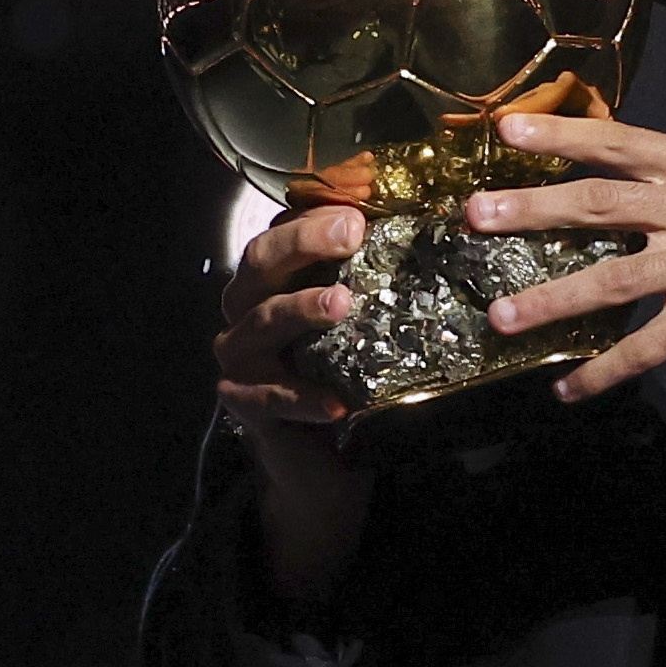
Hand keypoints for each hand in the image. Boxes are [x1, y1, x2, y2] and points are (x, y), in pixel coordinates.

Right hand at [214, 203, 373, 596]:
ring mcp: (240, 357)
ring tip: (343, 303)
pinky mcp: (244, 403)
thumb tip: (425, 222)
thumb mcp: (362, 318)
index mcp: (272, 278)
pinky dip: (303, 397)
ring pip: (263, 320)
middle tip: (351, 232)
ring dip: (302, 308)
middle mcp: (246, 309)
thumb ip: (372, 274)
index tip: (360, 206)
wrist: (323, 460)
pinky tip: (336, 402)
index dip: (315, 213)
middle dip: (303, 242)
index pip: (282, 231)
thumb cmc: (345, 372)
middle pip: (260, 262)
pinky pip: (270, 396)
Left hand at [462, 113, 665, 403]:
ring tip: (502, 315)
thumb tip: (609, 180)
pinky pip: (646, 346)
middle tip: (475, 216)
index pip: (619, 143)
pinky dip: (603, 371)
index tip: (505, 130)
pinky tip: (568, 387)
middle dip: (531, 209)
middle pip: (600, 202)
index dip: (560, 136)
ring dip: (551, 298)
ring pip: (612, 276)